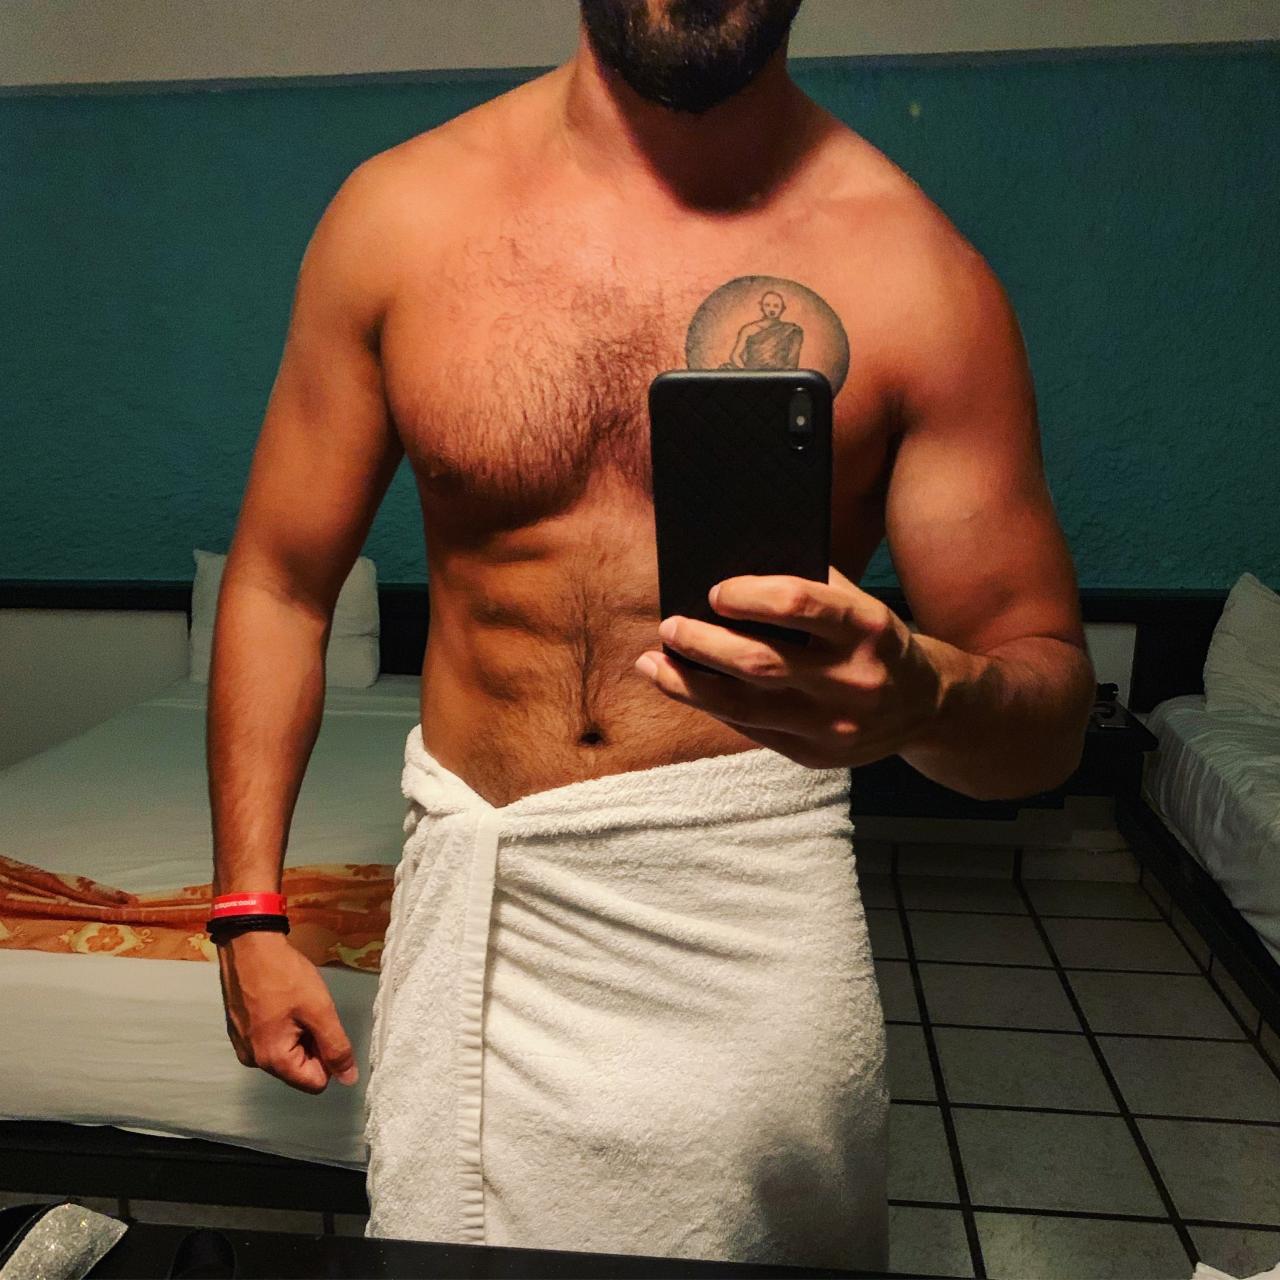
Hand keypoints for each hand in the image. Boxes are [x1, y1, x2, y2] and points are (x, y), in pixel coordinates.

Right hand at [217, 931, 358, 1094]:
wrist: (247, 944)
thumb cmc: (284, 975)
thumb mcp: (319, 1010)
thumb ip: (336, 1047)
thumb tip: (348, 1079)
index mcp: (272, 1060)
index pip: (315, 1083)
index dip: (329, 1058)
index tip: (325, 1026)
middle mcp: (253, 1060)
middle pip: (299, 1068)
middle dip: (312, 1043)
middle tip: (310, 1010)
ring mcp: (243, 1045)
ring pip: (286, 1053)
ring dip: (298, 1033)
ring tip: (295, 1003)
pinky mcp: (239, 1030)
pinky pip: (271, 1039)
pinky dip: (282, 1025)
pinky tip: (281, 1001)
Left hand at [634, 565, 944, 769]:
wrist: (925, 707)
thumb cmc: (874, 640)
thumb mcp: (858, 604)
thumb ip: (807, 589)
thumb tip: (724, 581)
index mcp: (867, 627)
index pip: (798, 603)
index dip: (749, 595)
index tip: (714, 591)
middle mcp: (853, 679)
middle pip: (759, 661)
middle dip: (702, 643)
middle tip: (669, 625)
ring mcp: (834, 725)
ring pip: (742, 706)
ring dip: (687, 683)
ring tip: (653, 663)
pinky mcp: (816, 756)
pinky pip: (751, 729)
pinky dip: (712, 707)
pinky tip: (686, 687)